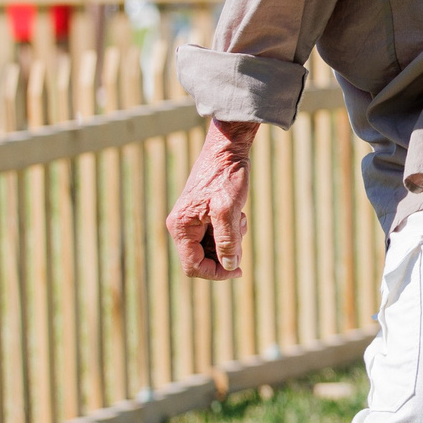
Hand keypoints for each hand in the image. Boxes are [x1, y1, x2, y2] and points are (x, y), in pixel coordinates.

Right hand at [166, 119, 256, 279]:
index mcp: (181, 226)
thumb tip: (229, 266)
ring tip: (240, 220)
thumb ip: (227, 240)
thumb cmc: (225, 176)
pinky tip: (238, 215)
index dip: (215, 273)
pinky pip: (215, 236)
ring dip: (230, 242)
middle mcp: (181, 226)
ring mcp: (191, 221)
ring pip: (211, 248)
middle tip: (241, 237)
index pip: (192, 266)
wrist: (227, 150)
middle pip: (202, 259)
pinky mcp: (202, 215)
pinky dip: (230, 232)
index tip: (238, 271)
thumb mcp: (228, 210)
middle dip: (225, 254)